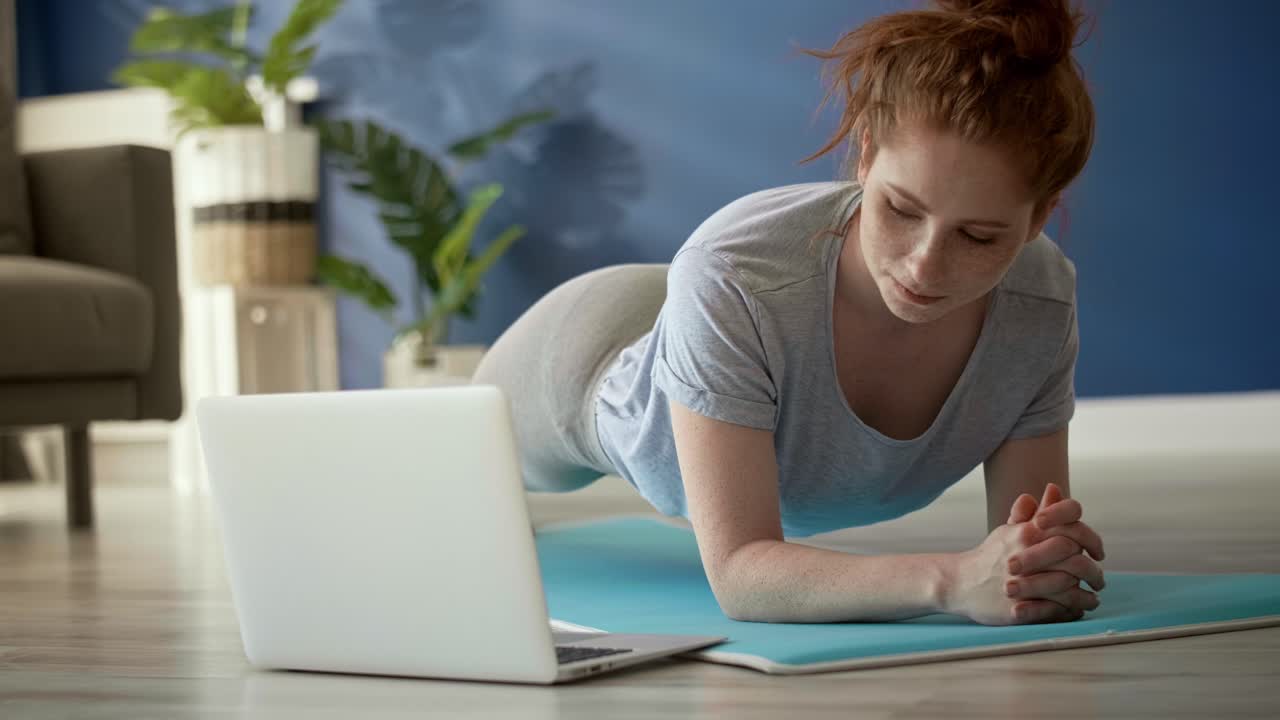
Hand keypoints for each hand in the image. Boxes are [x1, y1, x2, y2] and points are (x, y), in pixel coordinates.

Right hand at [949, 484, 1101, 625]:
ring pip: (1069, 586)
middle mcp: (1024, 555)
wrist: (959, 582)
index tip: (1097, 551)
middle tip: (1099, 577)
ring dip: (1087, 594)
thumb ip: (1034, 511)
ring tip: (1093, 596)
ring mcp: (1021, 583)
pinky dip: (1073, 611)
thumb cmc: (990, 556)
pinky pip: (1056, 610)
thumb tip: (1054, 488)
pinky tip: (1078, 610)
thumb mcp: (1009, 530)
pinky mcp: (1018, 609)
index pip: (1070, 526)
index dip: (1090, 537)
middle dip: (1093, 570)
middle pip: (1074, 557)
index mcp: (1025, 533)